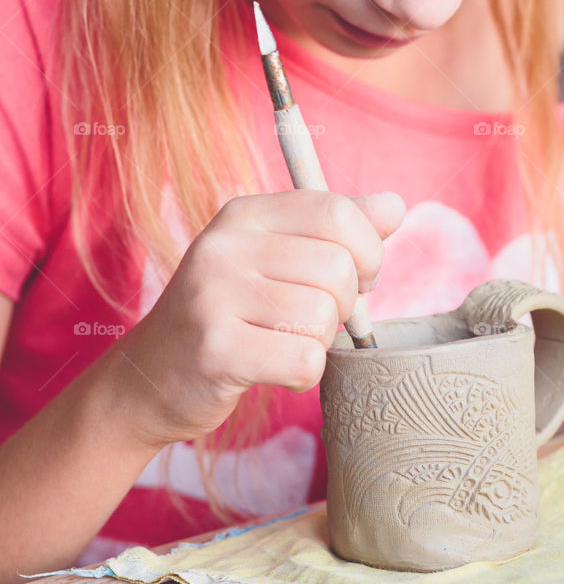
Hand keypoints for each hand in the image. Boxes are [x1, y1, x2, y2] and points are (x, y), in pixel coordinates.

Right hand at [111, 189, 405, 448]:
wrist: (149, 378)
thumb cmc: (228, 314)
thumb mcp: (275, 257)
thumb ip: (337, 229)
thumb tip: (395, 206)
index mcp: (244, 215)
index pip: (337, 212)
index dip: (368, 250)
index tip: (359, 277)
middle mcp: (225, 246)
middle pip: (338, 268)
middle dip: (344, 305)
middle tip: (314, 318)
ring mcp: (214, 296)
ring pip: (323, 316)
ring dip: (319, 341)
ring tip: (284, 341)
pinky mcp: (215, 349)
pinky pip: (304, 359)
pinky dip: (304, 373)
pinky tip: (275, 369)